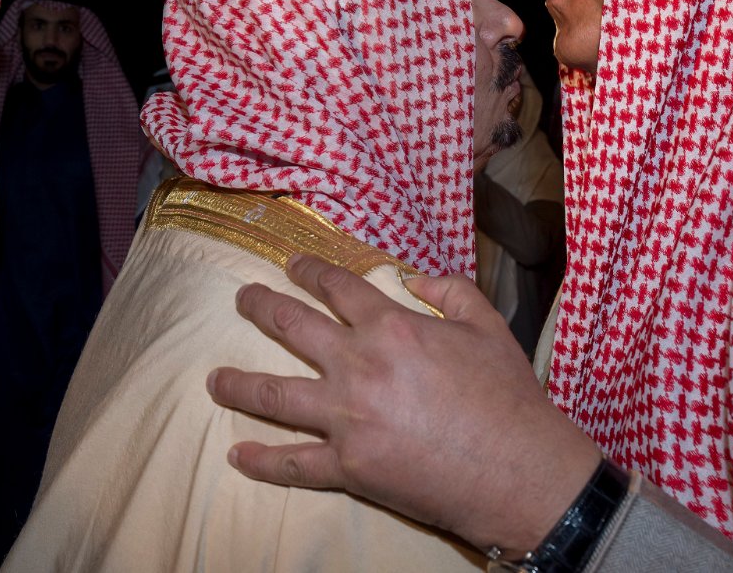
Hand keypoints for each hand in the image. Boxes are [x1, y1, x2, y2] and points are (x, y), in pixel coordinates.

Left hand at [206, 254, 600, 556]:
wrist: (518, 470)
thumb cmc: (507, 395)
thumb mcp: (488, 324)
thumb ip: (450, 290)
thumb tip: (415, 278)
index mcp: (392, 328)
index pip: (337, 287)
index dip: (309, 270)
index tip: (290, 262)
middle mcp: (358, 367)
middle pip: (292, 327)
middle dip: (260, 307)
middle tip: (242, 299)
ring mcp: (346, 419)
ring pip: (274, 394)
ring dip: (238, 383)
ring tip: (214, 379)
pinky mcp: (347, 467)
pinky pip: (293, 464)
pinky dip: (261, 461)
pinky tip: (237, 455)